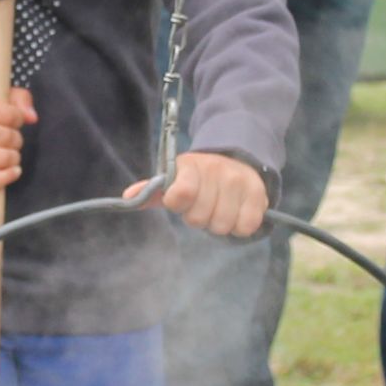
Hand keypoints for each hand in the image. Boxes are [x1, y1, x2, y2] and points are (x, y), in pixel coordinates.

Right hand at [0, 86, 33, 192]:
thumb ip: (19, 99)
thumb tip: (32, 117)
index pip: (8, 114)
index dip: (18, 118)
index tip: (13, 121)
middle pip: (7, 137)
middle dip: (16, 139)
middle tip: (10, 139)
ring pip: (4, 158)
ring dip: (14, 157)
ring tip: (8, 153)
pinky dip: (7, 177)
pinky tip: (14, 171)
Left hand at [140, 151, 268, 238]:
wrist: (236, 159)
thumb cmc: (198, 176)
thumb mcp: (174, 178)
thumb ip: (152, 191)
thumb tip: (127, 197)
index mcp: (190, 166)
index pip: (179, 195)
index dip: (178, 205)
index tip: (181, 201)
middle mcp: (216, 170)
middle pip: (199, 218)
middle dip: (199, 217)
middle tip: (203, 205)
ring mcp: (239, 181)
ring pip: (222, 225)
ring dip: (218, 223)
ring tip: (219, 209)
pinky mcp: (259, 194)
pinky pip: (246, 227)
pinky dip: (239, 227)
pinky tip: (235, 214)